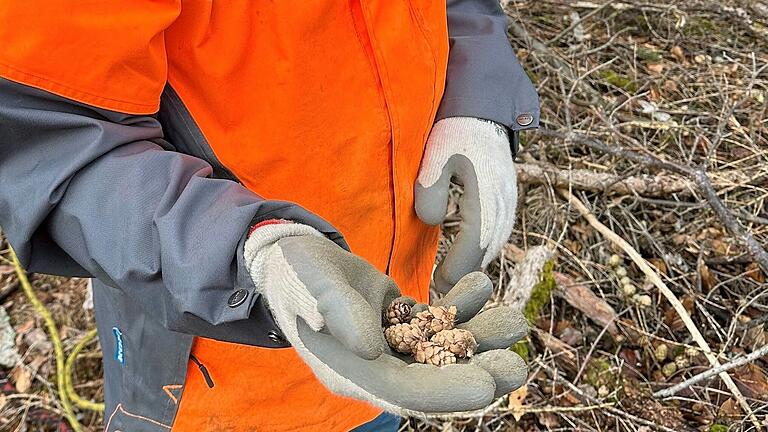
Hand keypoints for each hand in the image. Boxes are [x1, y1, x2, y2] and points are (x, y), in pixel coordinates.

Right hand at [244, 224, 526, 414]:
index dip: (446, 390)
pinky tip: (481, 286)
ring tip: (514, 321)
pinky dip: (460, 308)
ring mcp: (388, 345)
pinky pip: (435, 322)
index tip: (487, 383)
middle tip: (517, 365)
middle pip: (432, 379)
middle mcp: (373, 367)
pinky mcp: (398, 321)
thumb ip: (338, 312)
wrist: (288, 255)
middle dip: (477, 372)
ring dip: (479, 337)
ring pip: (442, 350)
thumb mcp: (309, 286)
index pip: (403, 391)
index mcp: (348, 373)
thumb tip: (372, 348)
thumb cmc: (293, 272)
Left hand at [415, 117, 517, 292]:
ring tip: (447, 283)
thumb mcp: (436, 155)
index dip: (454, 271)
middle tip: (437, 295)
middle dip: (462, 277)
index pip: (473, 247)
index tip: (435, 286)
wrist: (483, 109)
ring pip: (493, 247)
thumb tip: (432, 221)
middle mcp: (503, 207)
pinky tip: (463, 260)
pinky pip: (496, 236)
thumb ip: (431, 189)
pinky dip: (480, 252)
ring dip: (472, 267)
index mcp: (486, 198)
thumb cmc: (455, 130)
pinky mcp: (506, 202)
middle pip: (485, 253)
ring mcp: (508, 205)